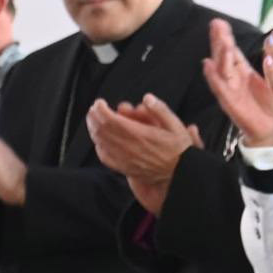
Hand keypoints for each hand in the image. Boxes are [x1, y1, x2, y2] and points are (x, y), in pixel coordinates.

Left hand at [85, 97, 202, 212]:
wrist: (179, 174)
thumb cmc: (179, 150)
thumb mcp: (176, 126)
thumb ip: (161, 110)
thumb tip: (147, 98)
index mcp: (140, 135)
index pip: (111, 120)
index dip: (101, 110)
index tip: (99, 102)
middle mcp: (129, 147)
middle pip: (102, 130)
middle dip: (94, 117)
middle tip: (94, 109)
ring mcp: (124, 158)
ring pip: (101, 142)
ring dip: (94, 129)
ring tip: (93, 120)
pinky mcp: (124, 167)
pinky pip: (104, 157)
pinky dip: (98, 146)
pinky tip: (99, 141)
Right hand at [202, 18, 272, 148]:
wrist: (271, 130)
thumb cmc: (270, 104)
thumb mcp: (271, 79)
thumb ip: (270, 62)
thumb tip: (272, 44)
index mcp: (243, 73)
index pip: (233, 51)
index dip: (226, 37)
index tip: (220, 22)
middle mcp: (234, 79)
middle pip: (223, 56)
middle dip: (219, 40)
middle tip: (215, 24)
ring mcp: (230, 91)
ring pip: (221, 69)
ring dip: (220, 55)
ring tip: (220, 42)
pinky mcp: (231, 103)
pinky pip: (220, 89)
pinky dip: (214, 77)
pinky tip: (208, 66)